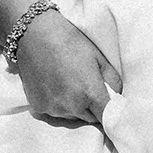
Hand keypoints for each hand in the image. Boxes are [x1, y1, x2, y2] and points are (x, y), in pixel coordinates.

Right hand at [12, 9, 121, 124]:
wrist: (34, 34)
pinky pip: (55, 112)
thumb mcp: (98, 57)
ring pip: (73, 116)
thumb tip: (117, 95)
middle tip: (89, 88)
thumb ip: (112, 81)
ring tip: (69, 84)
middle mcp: (72, 106)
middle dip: (94, 108)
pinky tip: (55, 85)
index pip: (108, 118)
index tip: (112, 108)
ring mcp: (53, 108)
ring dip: (75, 107)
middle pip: (91, 118)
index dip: (112, 114)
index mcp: (90, 94)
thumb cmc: (70, 41)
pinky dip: (58, 104)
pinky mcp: (39, 107)